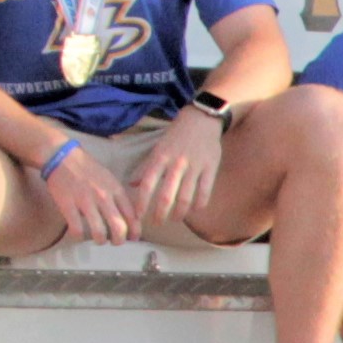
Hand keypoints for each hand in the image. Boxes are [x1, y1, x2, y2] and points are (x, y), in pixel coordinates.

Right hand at [33, 137, 136, 245]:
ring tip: (98, 240)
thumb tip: (130, 217)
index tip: (133, 238)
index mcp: (116, 189)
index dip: (135, 231)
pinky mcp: (68, 205)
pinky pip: (77, 229)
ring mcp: (85, 201)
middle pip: (119, 227)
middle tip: (116, 243)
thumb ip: (119, 196)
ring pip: (99, 232)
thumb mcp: (110, 179)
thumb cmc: (88, 170)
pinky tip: (79, 234)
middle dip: (119, 240)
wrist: (62, 157)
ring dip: (100, 240)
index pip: (132, 215)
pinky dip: (78, 236)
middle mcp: (103, 196)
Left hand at [130, 106, 222, 243]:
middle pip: (166, 196)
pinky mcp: (210, 168)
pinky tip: (194, 210)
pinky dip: (199, 204)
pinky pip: (205, 192)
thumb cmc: (177, 135)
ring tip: (175, 219)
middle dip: (160, 214)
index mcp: (160, 158)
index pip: (147, 184)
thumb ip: (146, 167)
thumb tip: (132, 185)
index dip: (141, 203)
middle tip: (157, 223)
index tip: (138, 216)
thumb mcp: (158, 148)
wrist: (201, 119)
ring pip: (186, 197)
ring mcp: (194, 167)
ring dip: (179, 213)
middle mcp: (176, 164)